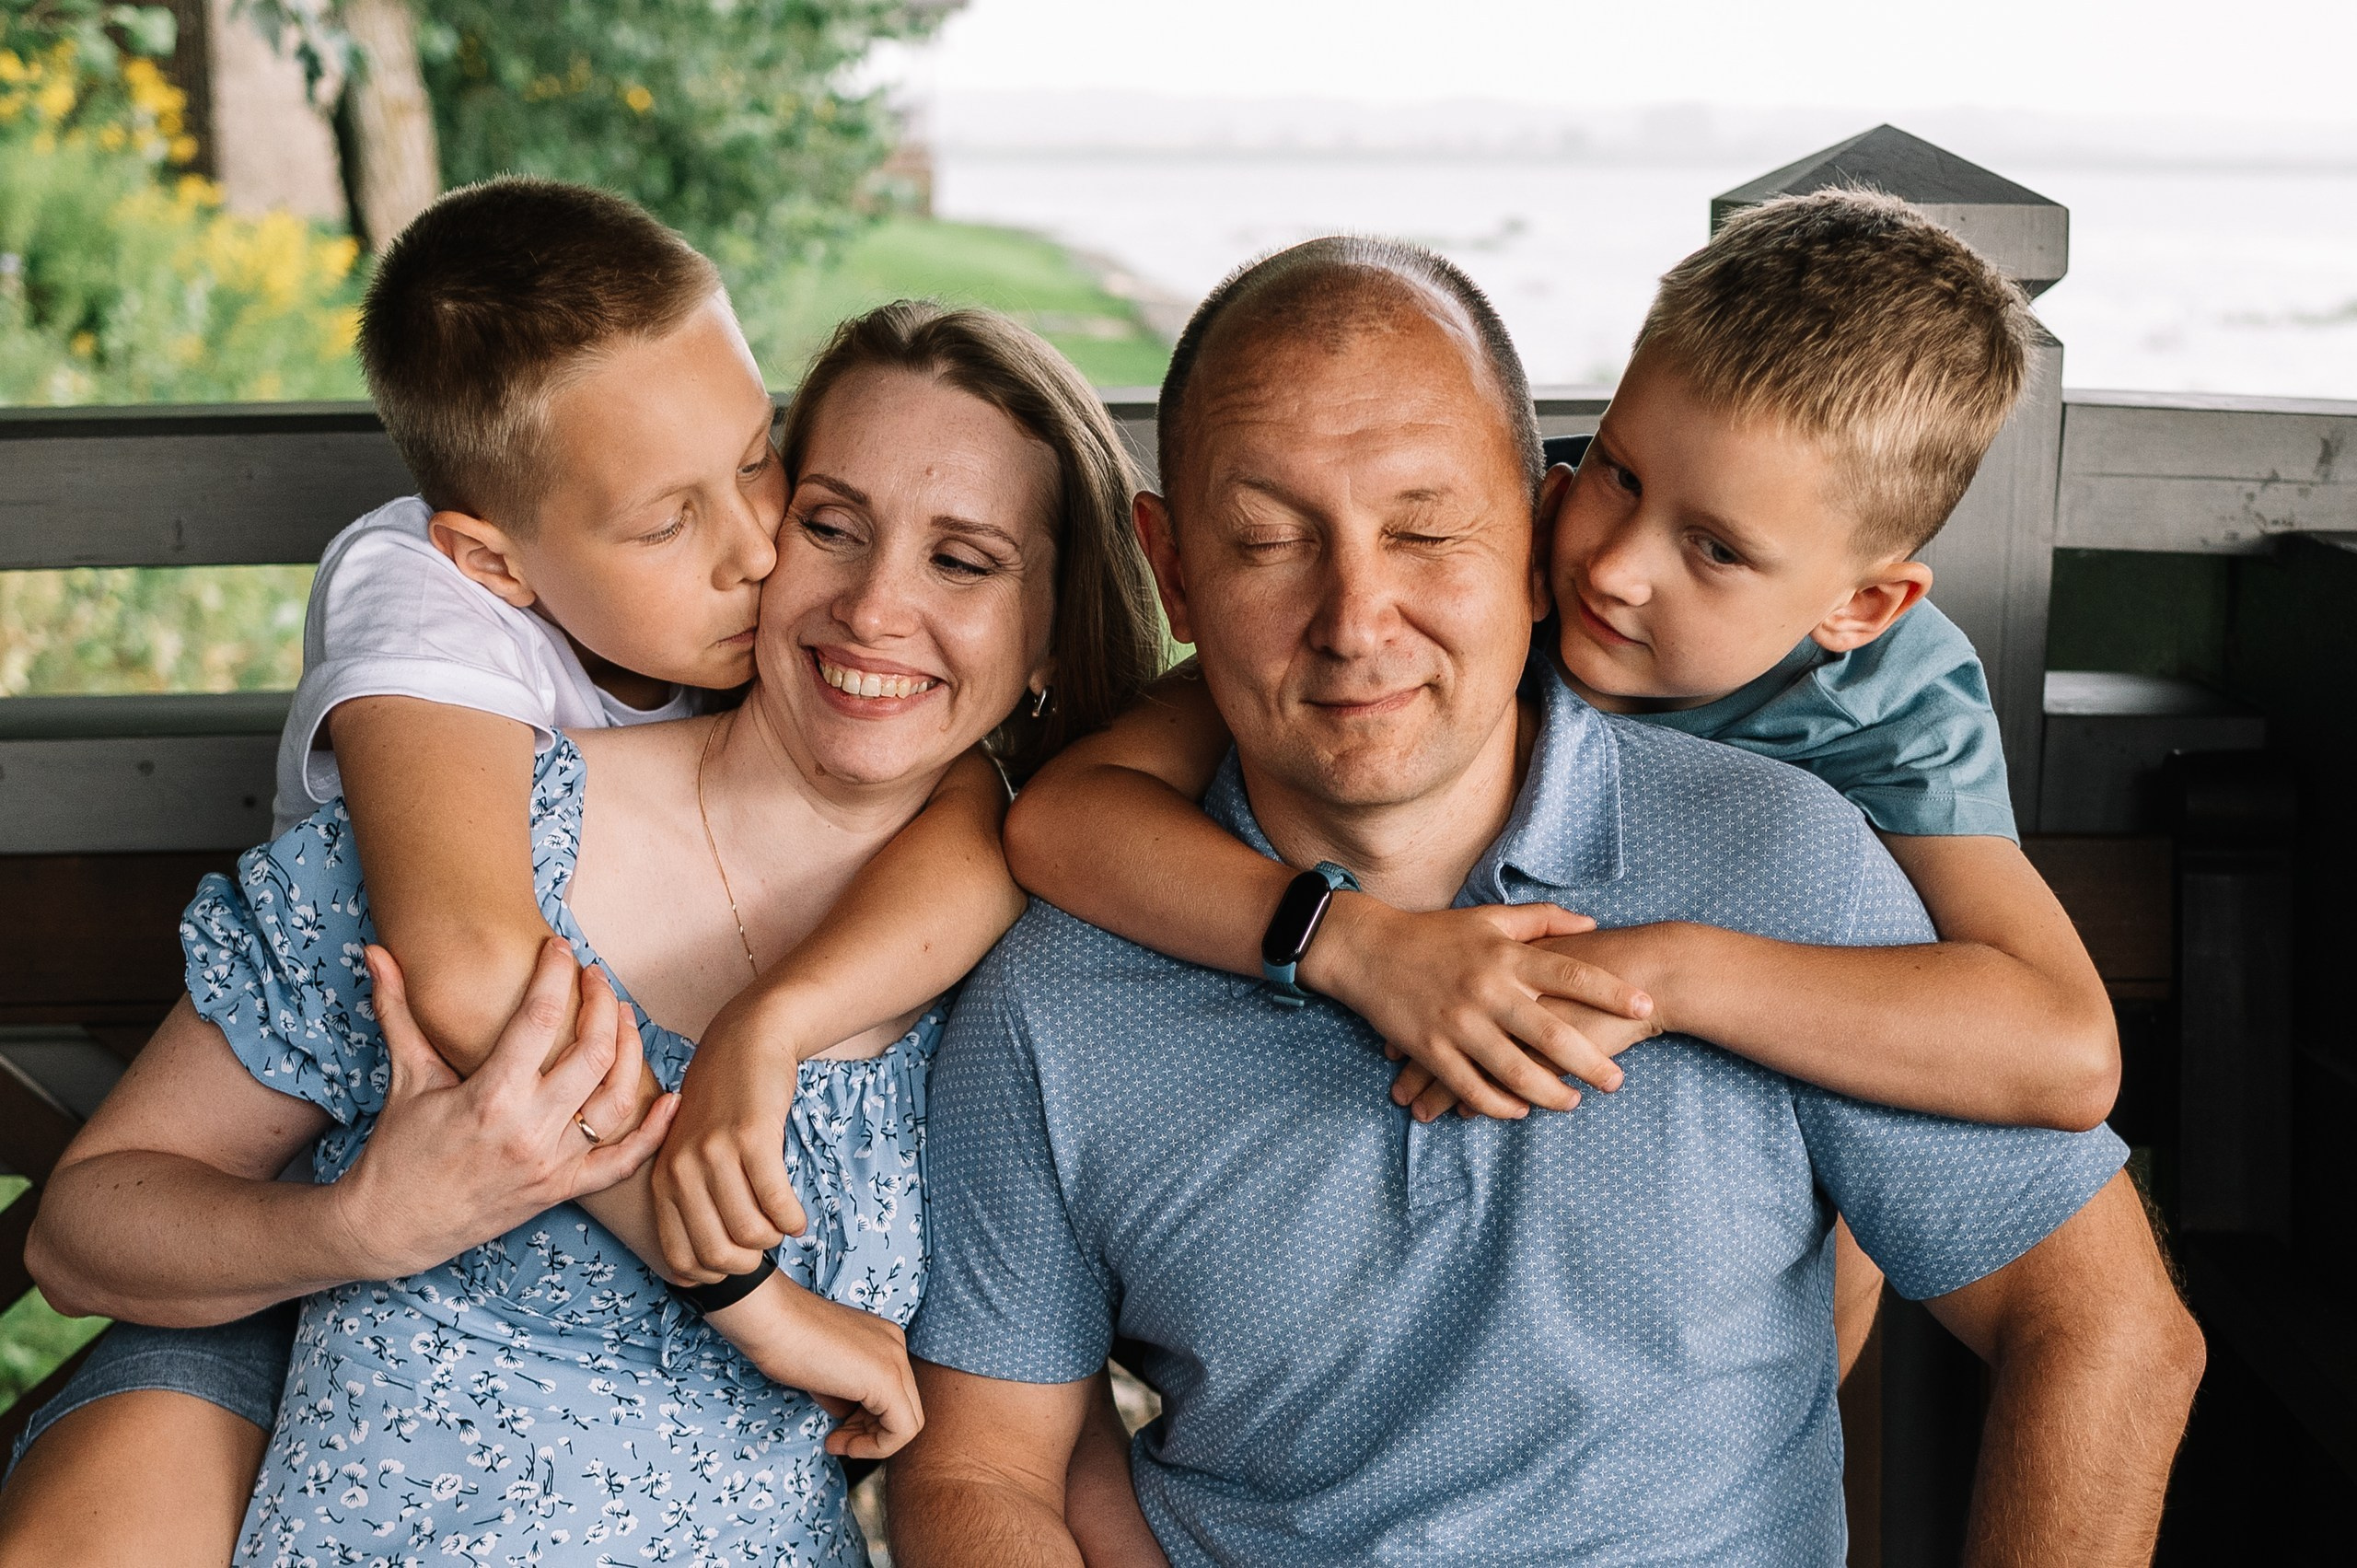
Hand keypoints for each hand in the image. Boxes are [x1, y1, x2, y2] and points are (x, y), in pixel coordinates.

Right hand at [330, 939, 677, 1279]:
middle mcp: (529, 1129)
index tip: (560, 948)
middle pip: (592, 1054)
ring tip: (624, 1016)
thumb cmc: (397, 1149)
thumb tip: (376, 951)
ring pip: (616, 1100)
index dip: (555, 975)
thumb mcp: (404, 1077)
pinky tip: (672, 1099)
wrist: (393, 1227)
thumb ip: (397, 1010)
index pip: (539, 1019)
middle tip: (596, 977)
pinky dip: (653, 1133)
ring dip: (630, 1052)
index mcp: (490, 1096)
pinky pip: (622, 1163)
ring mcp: (551, 1164)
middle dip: (601, 1004)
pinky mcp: (562, 1190)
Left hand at [651, 990, 808, 1282]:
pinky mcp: (752, 1137)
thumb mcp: (690, 1154)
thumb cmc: (723, 1107)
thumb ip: (690, 1203)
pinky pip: (777, 1203)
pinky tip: (797, 1216)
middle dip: (749, 1262)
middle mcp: (682, 1169)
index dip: (714, 1275)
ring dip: (774, 1238)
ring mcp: (716, 1153)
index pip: (680, 1260)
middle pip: (718, 1254)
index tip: (737, 1261)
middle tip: (765, 1244)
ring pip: (751, 1233)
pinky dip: (793, 1220)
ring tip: (782, 1222)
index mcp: (662, 1180)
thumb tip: (701, 1274)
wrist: (745, 1042)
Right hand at [712, 1275, 923, 1459]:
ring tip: (835, 1442)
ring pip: (908, 1422)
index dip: (865, 1422)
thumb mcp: (824, 1371)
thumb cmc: (784, 1340)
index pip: (892, 1394)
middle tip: (835, 1440)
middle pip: (904, 1408)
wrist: (769, 1318)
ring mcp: (896, 1360)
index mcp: (885, 1339)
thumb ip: (844, 1392)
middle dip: (869, 1433)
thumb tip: (848, 1417)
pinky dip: (875, 1447)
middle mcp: (897, 1346)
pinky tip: (841, 1443)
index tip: (835, 1430)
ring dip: (870, 1443)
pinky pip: (902, 1430)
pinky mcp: (887, 1379)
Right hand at [1310, 897, 1654, 1120]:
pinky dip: (1499, 1104)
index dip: (1612, 992)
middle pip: (1551, 1032)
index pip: (1570, 973)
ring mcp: (1458, 1023)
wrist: (1367, 949)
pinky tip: (1520, 1109)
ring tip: (1573, 1103)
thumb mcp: (1488, 919)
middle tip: (1617, 1082)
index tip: (1646, 1006)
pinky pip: (1472, 1087)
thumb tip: (1591, 923)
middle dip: (1590, 1062)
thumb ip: (1541, 920)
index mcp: (1504, 955)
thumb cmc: (1434, 933)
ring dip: (1549, 1093)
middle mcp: (1486, 989)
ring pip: (1514, 1070)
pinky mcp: (1430, 1049)